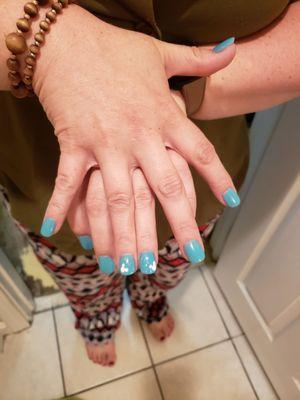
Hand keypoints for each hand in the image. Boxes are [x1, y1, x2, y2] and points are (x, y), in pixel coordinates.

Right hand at [37, 4, 237, 271]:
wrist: (66, 40)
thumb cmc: (115, 48)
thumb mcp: (161, 51)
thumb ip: (198, 57)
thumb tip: (232, 50)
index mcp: (163, 115)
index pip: (199, 152)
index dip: (218, 177)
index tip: (231, 202)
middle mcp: (138, 136)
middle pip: (164, 188)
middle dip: (178, 225)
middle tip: (190, 255)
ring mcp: (104, 144)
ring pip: (118, 199)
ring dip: (125, 235)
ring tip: (133, 266)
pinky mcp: (72, 145)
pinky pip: (68, 182)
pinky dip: (61, 206)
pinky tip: (56, 231)